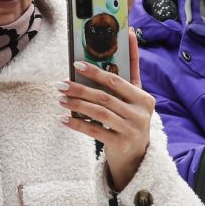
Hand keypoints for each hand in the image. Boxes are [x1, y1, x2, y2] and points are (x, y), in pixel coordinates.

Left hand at [59, 31, 154, 192]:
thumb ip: (125, 82)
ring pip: (99, 112)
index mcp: (144, 99)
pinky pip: (94, 130)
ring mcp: (132, 129)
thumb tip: (114, 49)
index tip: (77, 64)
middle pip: (104, 97)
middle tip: (61, 84)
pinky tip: (62, 118)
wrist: (137, 157)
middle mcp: (140, 113)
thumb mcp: (133, 103)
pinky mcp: (121, 143)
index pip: (117, 80)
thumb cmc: (129, 121)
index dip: (96, 72)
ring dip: (76, 104)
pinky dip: (77, 123)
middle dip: (80, 89)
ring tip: (60, 99)